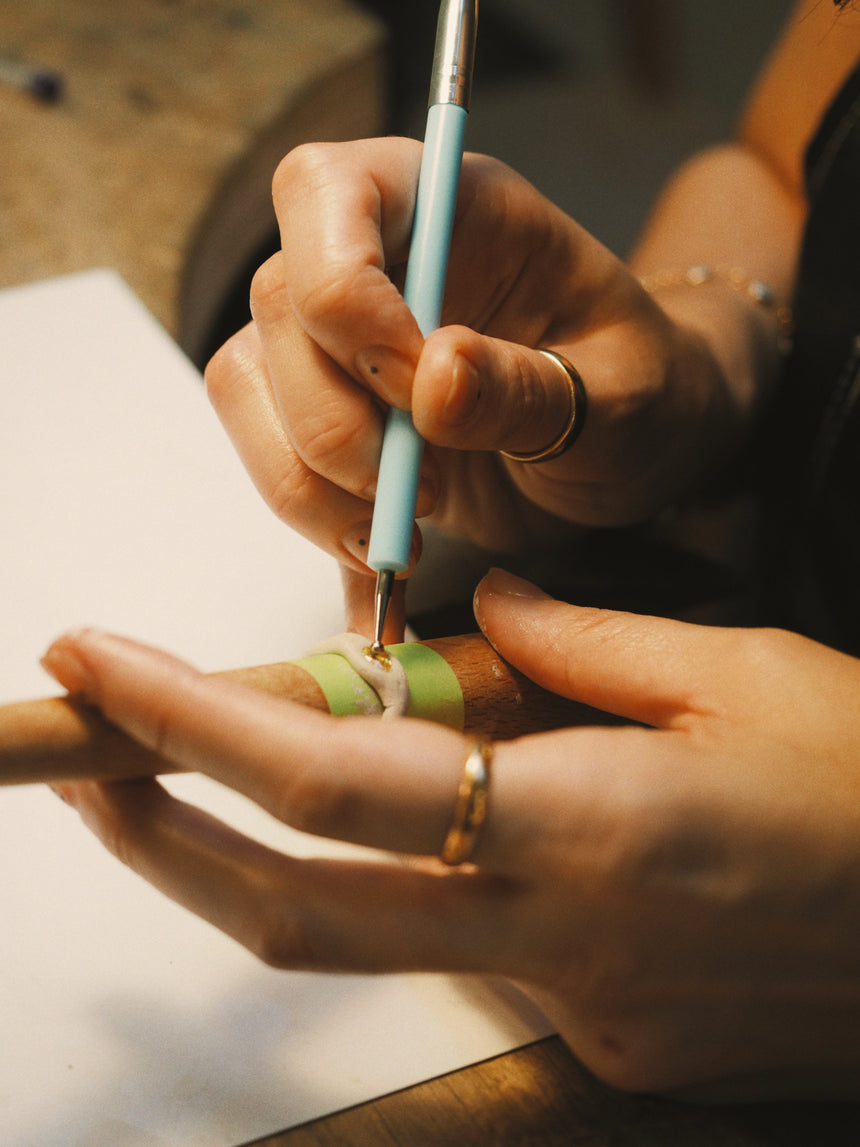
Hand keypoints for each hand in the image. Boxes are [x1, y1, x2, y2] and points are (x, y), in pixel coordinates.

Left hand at [43, 569, 859, 1098]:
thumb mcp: (739, 670)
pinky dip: (441, 881)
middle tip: (87, 765)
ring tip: (248, 771)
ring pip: (377, 940)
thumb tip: (482, 624)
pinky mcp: (605, 1043)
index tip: (100, 666)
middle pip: (296, 914)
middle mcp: (558, 942)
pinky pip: (481, 954)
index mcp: (588, 826)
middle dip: (165, 836)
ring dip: (285, 859)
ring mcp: (577, 1013)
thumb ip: (582, 646)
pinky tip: (484, 828)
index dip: (190, 723)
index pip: (331, 779)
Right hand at [206, 139, 731, 633]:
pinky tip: (380, 546)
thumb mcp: (624, 396)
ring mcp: (339, 337)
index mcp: (456, 208)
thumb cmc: (641, 397)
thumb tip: (432, 379)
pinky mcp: (325, 411)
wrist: (627, 452)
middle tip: (424, 491)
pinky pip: (266, 451)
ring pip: (247, 383)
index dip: (343, 290)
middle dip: (335, 417)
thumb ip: (532, 387)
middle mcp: (379, 258)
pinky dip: (310, 512)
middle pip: (276, 302)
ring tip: (403, 529)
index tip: (415, 390)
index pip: (330, 189)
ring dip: (310, 477)